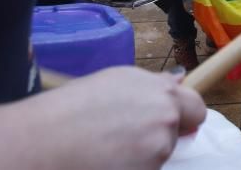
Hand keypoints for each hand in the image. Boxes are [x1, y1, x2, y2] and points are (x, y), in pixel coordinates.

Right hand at [33, 66, 206, 168]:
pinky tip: (106, 161)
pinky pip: (146, 169)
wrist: (44, 139)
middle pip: (177, 133)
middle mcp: (165, 118)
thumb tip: (177, 84)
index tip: (174, 122)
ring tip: (107, 147)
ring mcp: (157, 150)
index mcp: (161, 91)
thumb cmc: (72, 107)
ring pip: (159, 155)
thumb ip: (152, 85)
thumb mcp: (116, 80)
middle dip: (162, 135)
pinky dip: (132, 167)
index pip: (196, 108)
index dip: (185, 116)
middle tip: (129, 138)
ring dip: (142, 155)